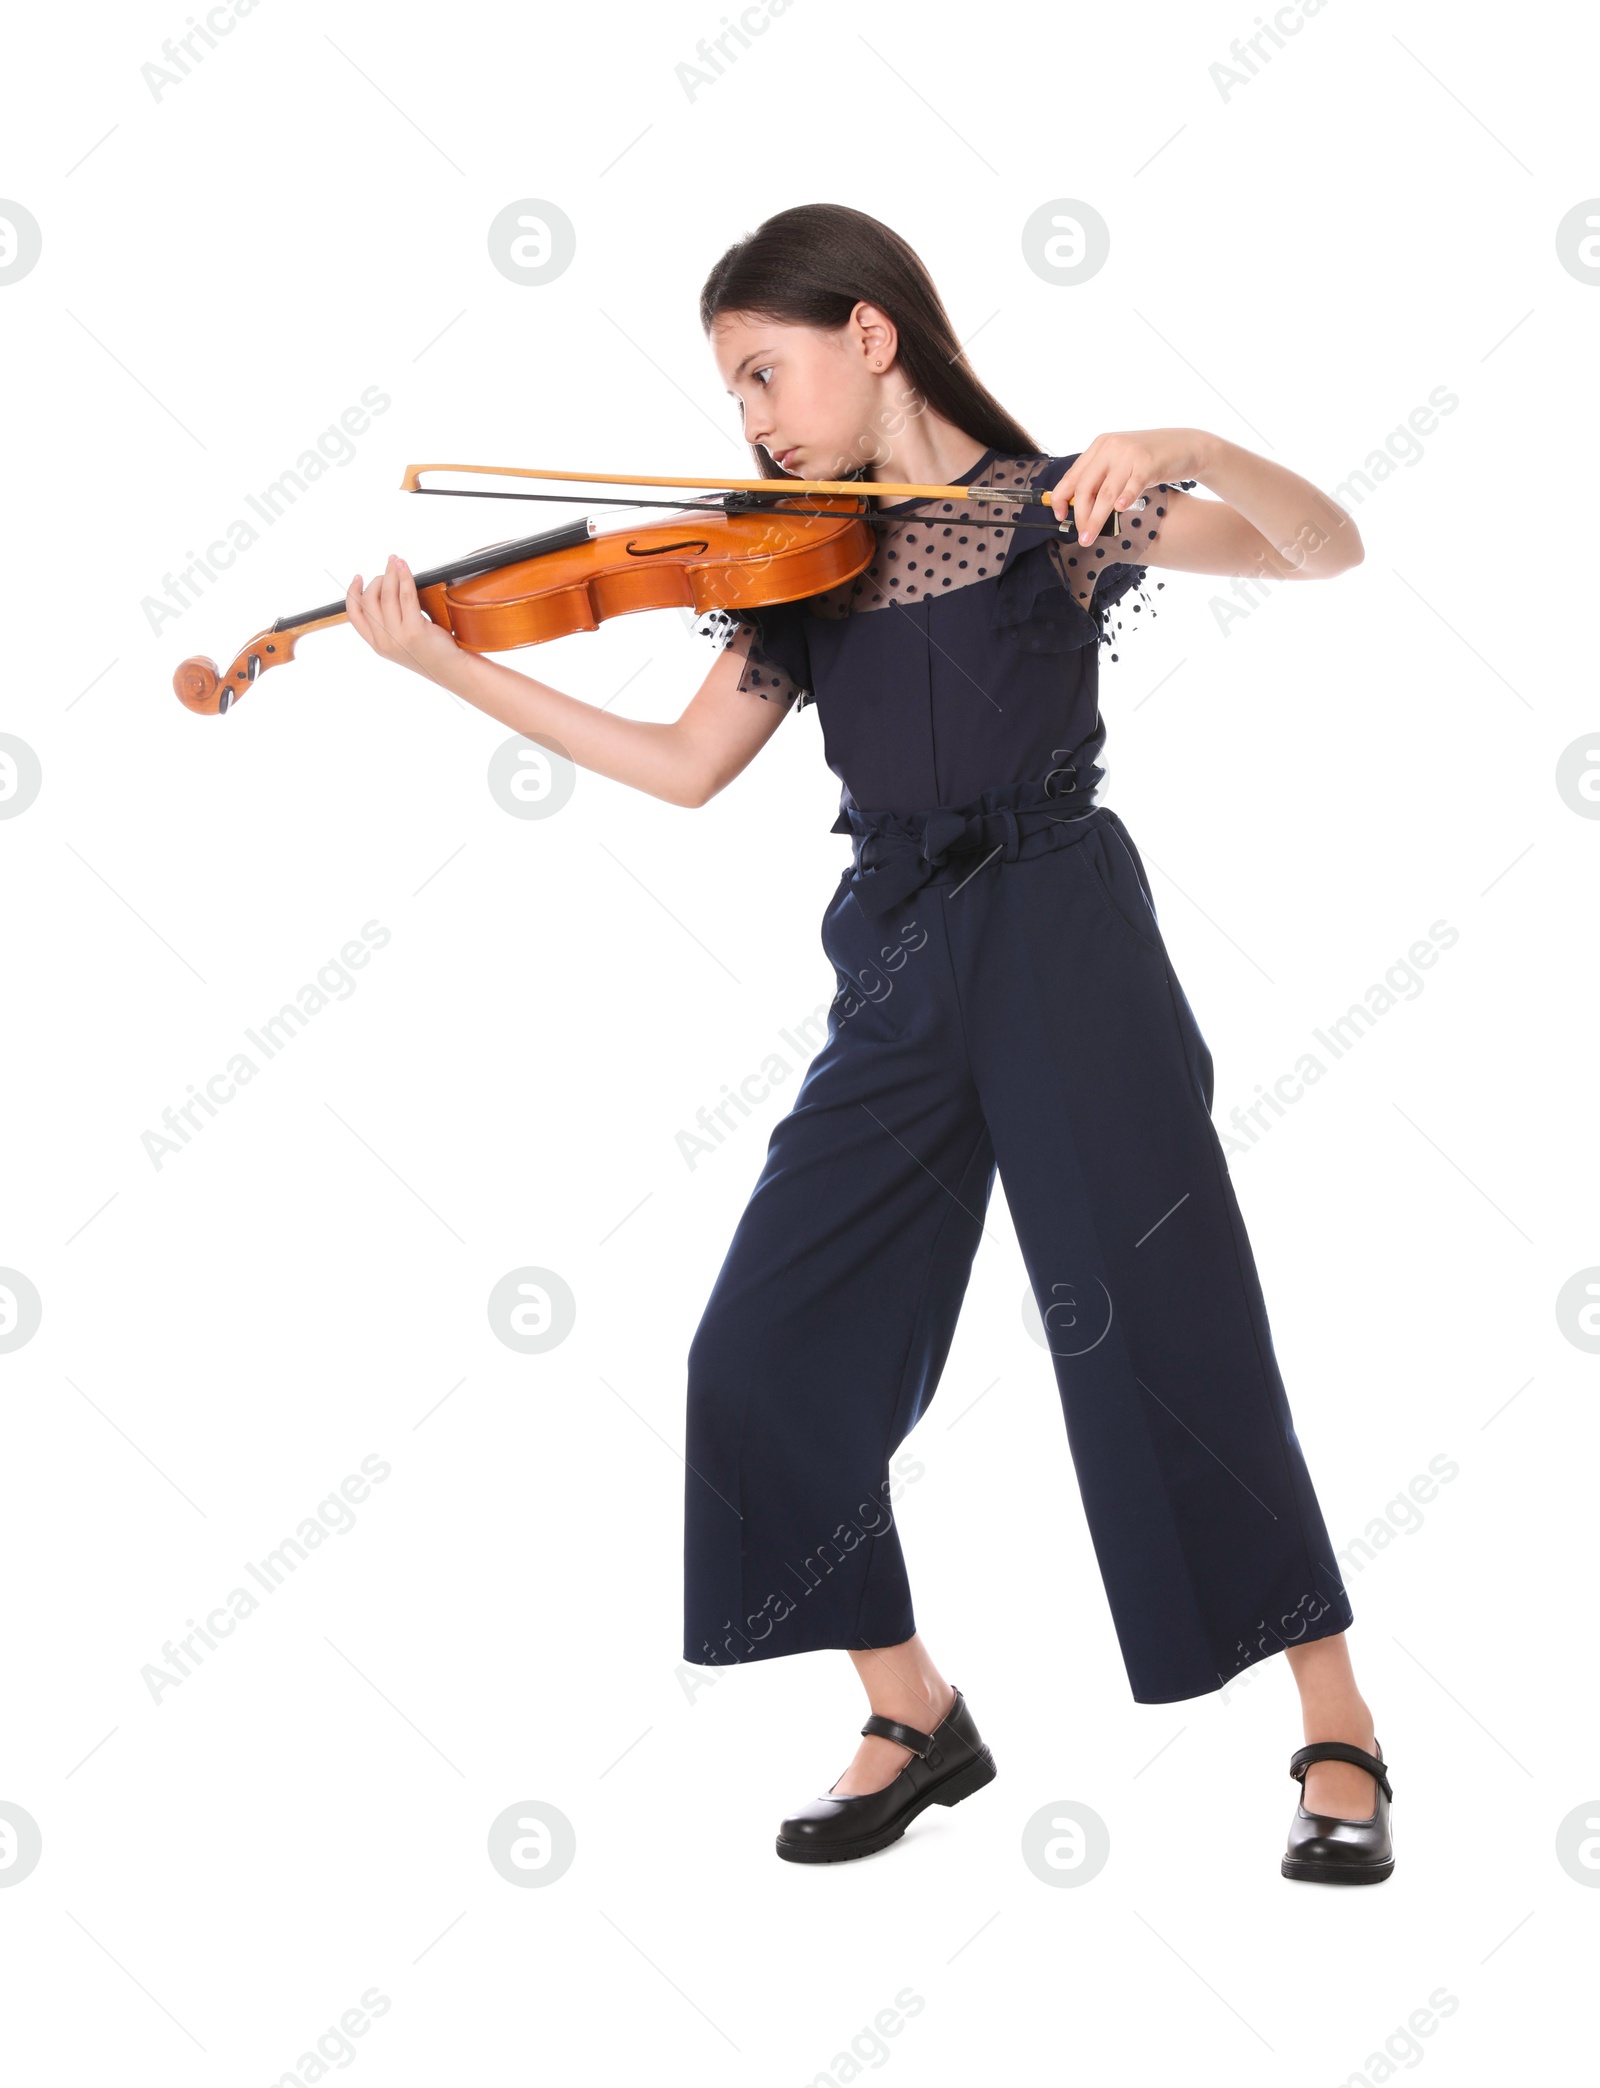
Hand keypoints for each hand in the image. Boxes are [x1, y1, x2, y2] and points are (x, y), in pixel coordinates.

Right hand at [345, 555, 464, 682]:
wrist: (453, 670)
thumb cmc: (432, 652)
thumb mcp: (403, 642)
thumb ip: (390, 624)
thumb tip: (386, 588)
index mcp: (377, 645)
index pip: (354, 616)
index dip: (352, 593)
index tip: (358, 578)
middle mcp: (384, 642)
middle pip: (369, 601)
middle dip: (377, 579)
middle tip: (389, 568)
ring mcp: (398, 637)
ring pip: (387, 595)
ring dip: (390, 573)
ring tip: (396, 561)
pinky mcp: (415, 631)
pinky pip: (406, 596)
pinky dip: (404, 577)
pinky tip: (404, 567)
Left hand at [1049, 431, 1211, 549]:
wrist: (1186, 446)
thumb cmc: (1151, 460)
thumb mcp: (1121, 462)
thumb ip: (1102, 478)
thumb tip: (1080, 507)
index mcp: (1100, 446)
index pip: (1073, 475)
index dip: (1060, 498)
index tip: (1059, 516)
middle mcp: (1111, 447)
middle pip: (1086, 487)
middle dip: (1080, 516)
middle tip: (1081, 536)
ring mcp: (1129, 454)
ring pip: (1106, 492)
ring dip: (1096, 519)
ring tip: (1090, 537)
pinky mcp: (1149, 463)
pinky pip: (1132, 485)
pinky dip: (1124, 499)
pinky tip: (1119, 511)